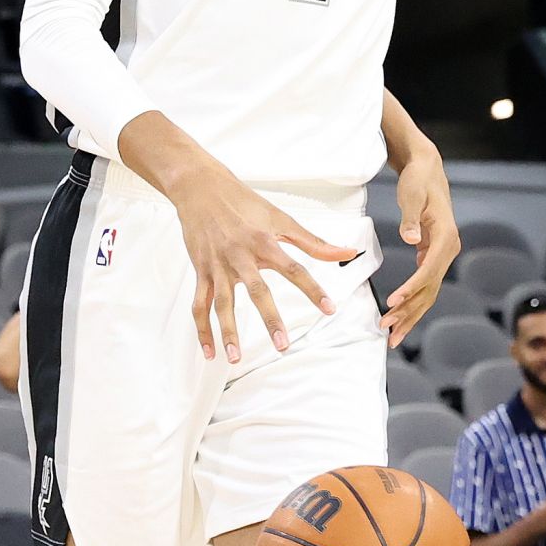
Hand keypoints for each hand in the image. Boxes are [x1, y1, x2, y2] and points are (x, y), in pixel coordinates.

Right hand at [171, 159, 353, 362]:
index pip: (294, 269)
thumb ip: (313, 242)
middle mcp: (240, 255)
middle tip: (282, 345)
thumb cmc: (244, 202)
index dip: (312, 289)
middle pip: (256, 291)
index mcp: (264, 242)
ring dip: (227, 331)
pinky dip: (202, 329)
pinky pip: (199, 305)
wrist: (200, 187)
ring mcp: (217, 266)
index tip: (329, 309)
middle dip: (269, 319)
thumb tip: (347, 252)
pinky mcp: (201, 272)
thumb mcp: (280, 219)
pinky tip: (209, 352)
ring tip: (235, 358)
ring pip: (221, 303)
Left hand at [380, 146, 459, 349]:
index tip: (394, 302)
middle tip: (387, 328)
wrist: (427, 170)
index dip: (412, 287)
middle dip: (409, 311)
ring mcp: (443, 255)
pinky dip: (412, 304)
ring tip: (392, 336)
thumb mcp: (412, 193)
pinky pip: (425, 286)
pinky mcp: (434, 256)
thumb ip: (410, 216)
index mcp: (446, 235)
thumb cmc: (418, 180)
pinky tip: (400, 320)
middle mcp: (449, 248)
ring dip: (411, 315)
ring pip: (429, 292)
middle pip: (430, 288)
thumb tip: (411, 238)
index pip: (429, 269)